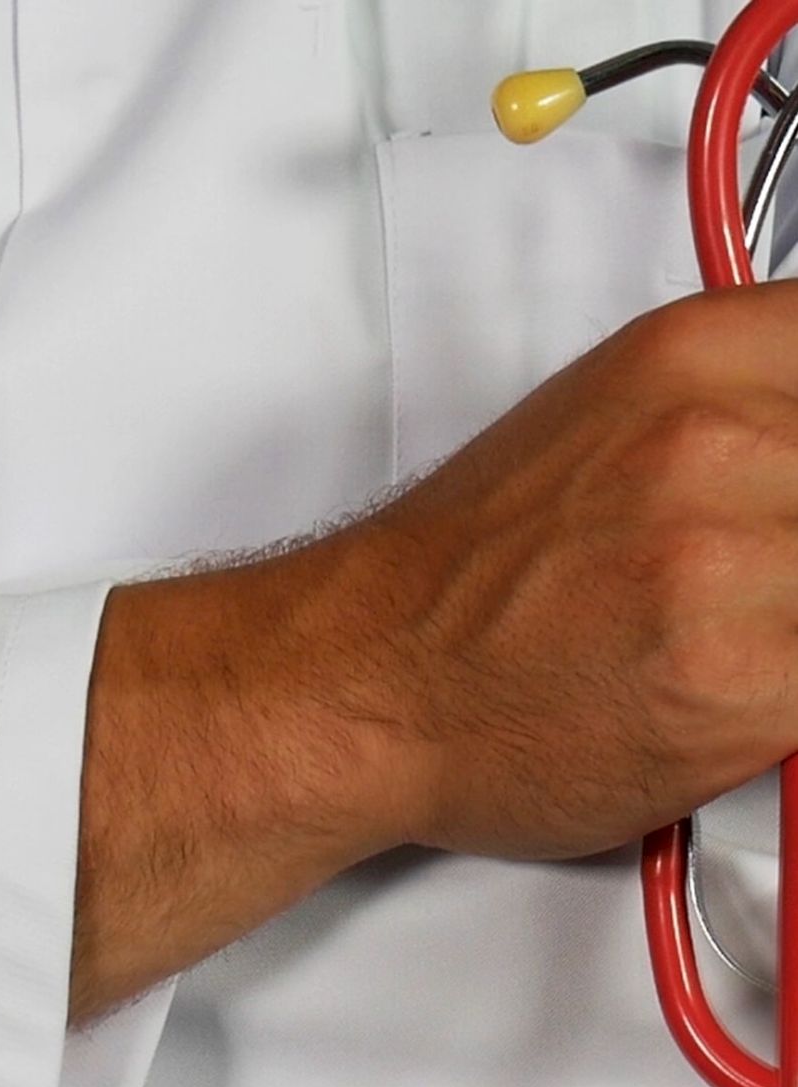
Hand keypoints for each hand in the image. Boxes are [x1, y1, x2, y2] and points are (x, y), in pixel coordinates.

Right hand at [74, 285, 797, 1021]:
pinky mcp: (737, 685)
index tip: (788, 503)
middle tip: (754, 585)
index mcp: (689, 357)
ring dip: (788, 620)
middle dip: (796, 552)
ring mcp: (724, 562)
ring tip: (726, 640)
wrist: (360, 685)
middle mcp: (711, 444)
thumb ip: (742, 410)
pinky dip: (784, 700)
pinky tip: (731, 697)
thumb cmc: (457, 584)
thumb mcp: (607, 421)